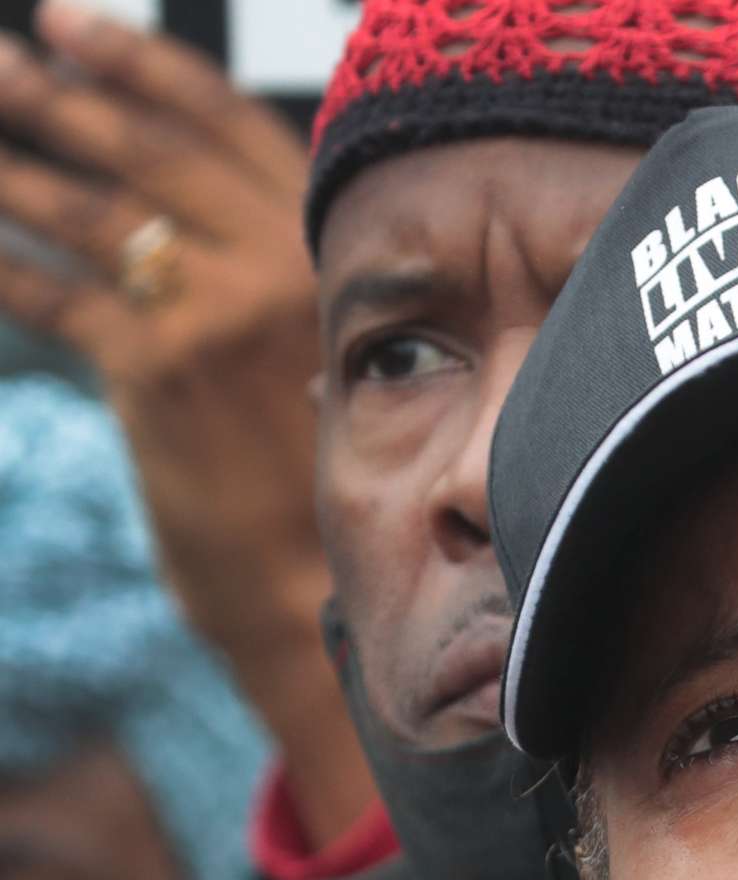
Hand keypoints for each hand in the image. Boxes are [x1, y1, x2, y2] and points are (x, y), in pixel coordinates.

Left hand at [0, 3, 374, 844]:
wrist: (308, 579)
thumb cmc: (310, 477)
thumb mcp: (314, 351)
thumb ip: (260, 273)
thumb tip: (169, 206)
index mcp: (320, 251)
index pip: (222, 122)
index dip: (139, 62)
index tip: (74, 23)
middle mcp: (271, 267)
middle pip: (145, 147)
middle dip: (55, 94)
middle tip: (4, 62)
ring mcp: (208, 311)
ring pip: (89, 207)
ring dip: (13, 159)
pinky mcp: (150, 364)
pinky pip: (48, 286)